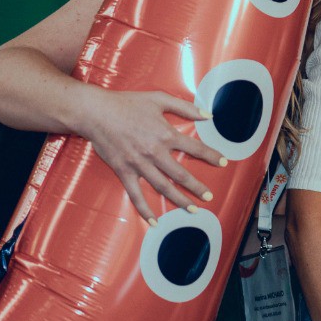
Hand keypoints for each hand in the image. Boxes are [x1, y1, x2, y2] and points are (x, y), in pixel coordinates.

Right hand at [74, 87, 223, 221]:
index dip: (212, 156)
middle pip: (181, 175)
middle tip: (209, 197)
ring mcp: (139, 164)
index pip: (195, 149)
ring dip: (179, 200)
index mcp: (166, 134)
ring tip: (192, 209)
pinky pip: (136, 195)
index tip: (224, 162)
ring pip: (163, 187)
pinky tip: (155, 221)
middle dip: (198, 187)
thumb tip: (208, 114)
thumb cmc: (127, 103)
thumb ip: (186, 107)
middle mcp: (155, 153)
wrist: (96, 113)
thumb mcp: (159, 99)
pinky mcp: (123, 172)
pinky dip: (145, 209)